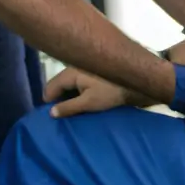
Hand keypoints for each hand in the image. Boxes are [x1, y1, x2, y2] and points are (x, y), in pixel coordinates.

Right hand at [43, 67, 157, 117]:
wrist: (135, 80)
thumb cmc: (110, 92)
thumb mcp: (88, 103)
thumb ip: (68, 107)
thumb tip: (51, 113)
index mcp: (70, 73)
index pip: (50, 87)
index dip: (49, 102)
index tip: (53, 116)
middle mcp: (74, 67)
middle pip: (58, 84)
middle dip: (59, 99)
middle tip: (63, 115)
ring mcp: (83, 68)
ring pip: (68, 83)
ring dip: (68, 95)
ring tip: (73, 110)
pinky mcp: (93, 71)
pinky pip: (78, 81)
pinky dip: (77, 91)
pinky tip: (83, 101)